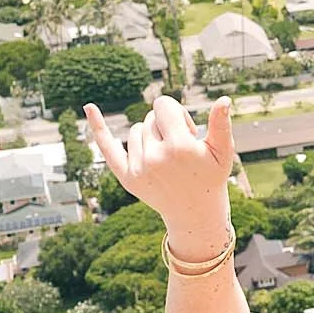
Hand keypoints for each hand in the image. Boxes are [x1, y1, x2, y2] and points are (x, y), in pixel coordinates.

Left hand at [84, 97, 235, 249]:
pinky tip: (89, 107)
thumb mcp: (223, 151)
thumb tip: (224, 99)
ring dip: (151, 136)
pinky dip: (98, 127)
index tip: (189, 131)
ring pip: (137, 131)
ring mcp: (138, 168)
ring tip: (167, 157)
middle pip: (151, 118)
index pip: (164, 105)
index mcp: (179, 147)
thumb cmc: (211, 176)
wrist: (194, 212)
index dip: (178, 114)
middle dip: (166, 126)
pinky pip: (108, 147)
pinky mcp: (126, 177)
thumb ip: (221, 124)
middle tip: (181, 150)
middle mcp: (155, 157)